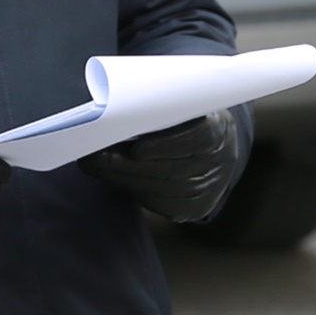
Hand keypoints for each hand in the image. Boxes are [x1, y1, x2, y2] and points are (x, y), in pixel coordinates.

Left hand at [88, 107, 248, 224]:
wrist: (216, 149)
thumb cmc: (189, 118)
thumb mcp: (184, 105)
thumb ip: (161, 106)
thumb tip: (116, 110)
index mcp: (222, 129)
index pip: (200, 137)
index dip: (168, 144)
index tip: (136, 148)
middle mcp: (221, 162)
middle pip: (172, 169)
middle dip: (128, 165)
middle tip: (93, 157)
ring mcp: (210, 189)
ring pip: (163, 189)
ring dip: (124, 178)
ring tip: (96, 166)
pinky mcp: (195, 208)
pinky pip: (162, 204)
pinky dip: (136, 191)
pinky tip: (115, 179)